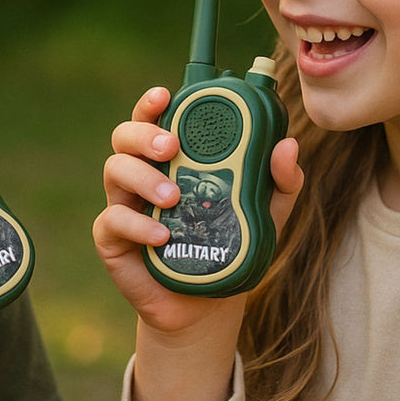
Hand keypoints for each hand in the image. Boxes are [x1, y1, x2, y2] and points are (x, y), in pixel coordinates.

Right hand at [93, 87, 302, 336]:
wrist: (207, 305)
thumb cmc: (231, 244)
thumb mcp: (265, 211)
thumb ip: (279, 179)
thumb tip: (287, 146)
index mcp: (172, 158)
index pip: (155, 119)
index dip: (152, 103)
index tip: (165, 95)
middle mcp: (141, 174)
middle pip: (124, 136)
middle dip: (143, 134)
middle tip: (169, 147)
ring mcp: (123, 204)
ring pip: (114, 170)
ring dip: (142, 177)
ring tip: (173, 196)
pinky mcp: (112, 239)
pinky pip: (112, 220)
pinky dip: (137, 224)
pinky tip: (162, 235)